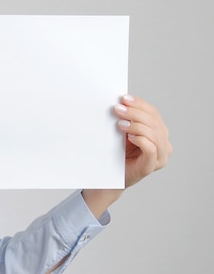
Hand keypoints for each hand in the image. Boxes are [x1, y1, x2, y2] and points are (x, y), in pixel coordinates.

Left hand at [82, 95, 171, 218]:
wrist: (109, 176)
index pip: (153, 113)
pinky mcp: (151, 166)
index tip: (124, 98)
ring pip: (154, 134)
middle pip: (153, 122)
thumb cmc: (116, 152)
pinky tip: (130, 137)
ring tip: (120, 123)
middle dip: (134, 113)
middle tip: (117, 109)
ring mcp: (160, 156)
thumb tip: (120, 100)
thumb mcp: (122, 131)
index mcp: (158, 131)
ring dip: (136, 125)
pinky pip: (152, 149)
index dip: (139, 104)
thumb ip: (126, 117)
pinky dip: (141, 140)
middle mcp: (164, 143)